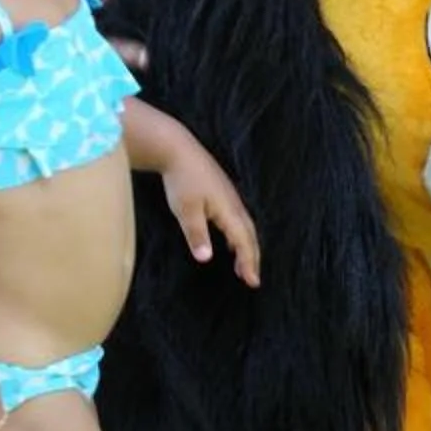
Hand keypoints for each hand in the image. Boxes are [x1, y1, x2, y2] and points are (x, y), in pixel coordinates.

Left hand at [159, 148, 262, 287]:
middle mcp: (234, 204)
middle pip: (249, 234)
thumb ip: (197, 235)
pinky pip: (237, 219)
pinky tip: (228, 241)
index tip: (253, 282)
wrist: (177, 149)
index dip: (249, 262)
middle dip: (252, 257)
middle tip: (252, 278)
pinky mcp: (222, 192)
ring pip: (244, 226)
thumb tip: (206, 258)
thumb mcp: (186, 210)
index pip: (244, 241)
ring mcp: (229, 197)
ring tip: (242, 266)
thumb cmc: (181, 180)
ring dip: (245, 246)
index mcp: (228, 209)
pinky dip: (238, 235)